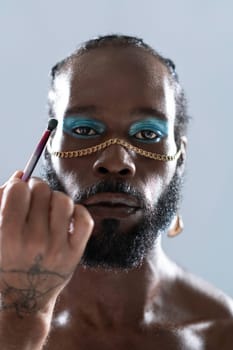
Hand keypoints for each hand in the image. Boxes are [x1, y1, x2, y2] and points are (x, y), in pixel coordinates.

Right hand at [0, 172, 93, 317]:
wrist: (24, 299)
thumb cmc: (5, 262)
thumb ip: (0, 201)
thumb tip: (20, 173)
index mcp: (8, 238)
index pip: (18, 190)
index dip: (18, 186)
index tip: (19, 193)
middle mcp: (35, 243)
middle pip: (42, 190)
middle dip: (36, 189)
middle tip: (34, 199)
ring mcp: (58, 248)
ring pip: (64, 200)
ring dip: (55, 198)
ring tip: (49, 208)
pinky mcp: (75, 253)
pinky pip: (85, 218)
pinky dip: (77, 211)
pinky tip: (67, 218)